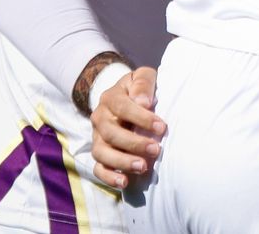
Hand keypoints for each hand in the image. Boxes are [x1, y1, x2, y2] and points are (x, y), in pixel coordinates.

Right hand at [90, 67, 163, 188]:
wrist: (123, 96)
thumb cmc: (139, 88)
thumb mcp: (143, 77)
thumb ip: (143, 83)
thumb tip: (143, 102)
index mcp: (110, 98)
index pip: (122, 108)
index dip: (141, 119)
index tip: (161, 127)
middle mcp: (100, 118)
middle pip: (110, 134)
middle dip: (133, 143)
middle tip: (156, 149)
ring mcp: (97, 137)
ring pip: (101, 153)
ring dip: (122, 162)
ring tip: (143, 167)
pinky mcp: (100, 153)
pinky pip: (98, 168)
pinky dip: (109, 177)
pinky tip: (124, 182)